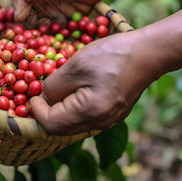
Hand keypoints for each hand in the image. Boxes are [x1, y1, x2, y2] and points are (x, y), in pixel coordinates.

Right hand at [14, 0, 114, 26]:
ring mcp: (61, 9)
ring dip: (53, 33)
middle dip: (39, 30)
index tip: (26, 31)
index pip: (23, 12)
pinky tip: (70, 31)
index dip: (23, 23)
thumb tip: (15, 17)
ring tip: (57, 30)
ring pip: (52, 28)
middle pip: (37, 23)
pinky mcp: (77, 14)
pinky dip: (69, 32)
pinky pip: (70, 28)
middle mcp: (46, 2)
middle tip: (43, 33)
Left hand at [30, 0, 181, 134]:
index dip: (36, 110)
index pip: (51, 124)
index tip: (33, 93)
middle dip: (46, 112)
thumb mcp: (76, 66)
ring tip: (53, 90)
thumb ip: (55, 85)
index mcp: (90, 113)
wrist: (148, 53)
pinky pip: (85, 117)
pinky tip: (71, 91)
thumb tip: (44, 96)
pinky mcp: (113, 113)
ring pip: (73, 124)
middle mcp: (99, 123)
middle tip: (39, 93)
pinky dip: (71, 108)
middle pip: (61, 129)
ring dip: (58, 110)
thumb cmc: (112, 55)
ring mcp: (108, 120)